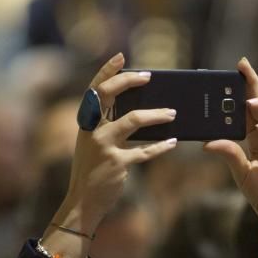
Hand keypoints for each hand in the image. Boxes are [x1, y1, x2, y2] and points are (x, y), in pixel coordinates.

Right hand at [44, 53, 176, 257]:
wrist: (83, 201)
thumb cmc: (93, 170)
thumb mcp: (95, 144)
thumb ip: (108, 127)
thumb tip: (140, 110)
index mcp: (85, 122)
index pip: (95, 89)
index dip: (107, 71)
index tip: (121, 56)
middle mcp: (91, 130)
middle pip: (109, 95)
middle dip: (129, 82)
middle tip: (150, 76)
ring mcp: (103, 146)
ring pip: (133, 120)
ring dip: (156, 115)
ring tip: (173, 113)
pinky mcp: (117, 164)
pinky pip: (145, 151)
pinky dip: (161, 147)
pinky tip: (174, 142)